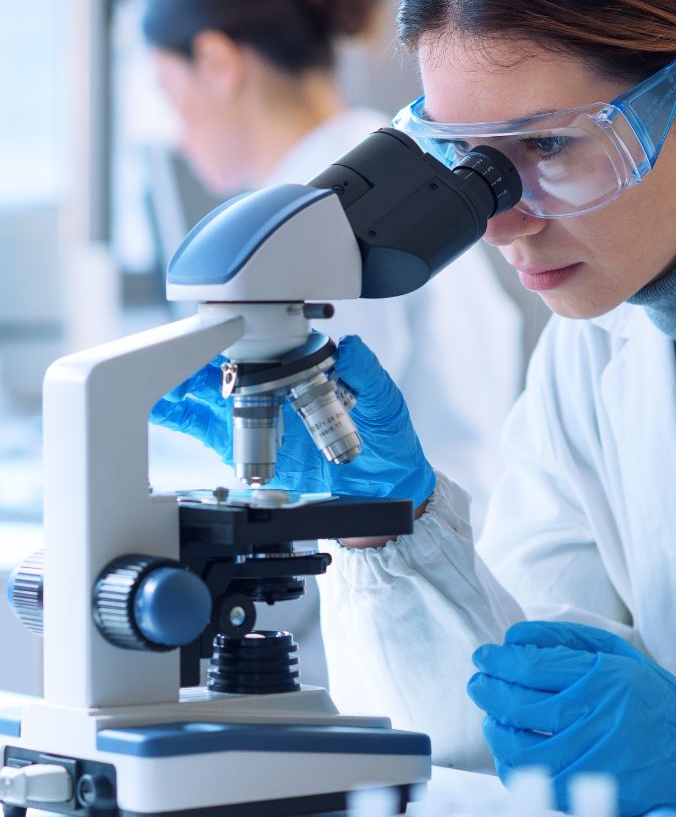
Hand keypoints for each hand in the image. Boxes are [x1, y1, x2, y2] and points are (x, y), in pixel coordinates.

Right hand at [150, 335, 435, 506]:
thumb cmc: (386, 438)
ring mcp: (253, 415)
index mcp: (301, 368)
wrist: (386, 486)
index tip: (211, 331)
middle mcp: (271, 387)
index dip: (232, 334)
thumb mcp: (385, 403)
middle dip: (186, 355)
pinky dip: (177, 416)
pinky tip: (157, 408)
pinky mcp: (242, 446)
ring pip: (202, 392)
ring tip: (148, 377)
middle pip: (220, 364)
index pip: (259, 344)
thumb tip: (351, 349)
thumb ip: (369, 376)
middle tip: (160, 354)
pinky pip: (203, 428)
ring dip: (173, 384)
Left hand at [468, 621, 675, 816]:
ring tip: (490, 715)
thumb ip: (567, 639)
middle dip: (486, 689)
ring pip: (517, 743)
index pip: (532, 665)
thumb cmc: (653, 698)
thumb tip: (513, 637)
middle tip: (478, 681)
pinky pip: (532, 778)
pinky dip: (509, 763)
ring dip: (493, 726)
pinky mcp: (588, 789)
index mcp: (603, 676)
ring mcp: (590, 756)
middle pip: (517, 702)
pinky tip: (507, 750)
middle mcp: (595, 716)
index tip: (484, 656)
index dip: (498, 660)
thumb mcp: (619, 654)